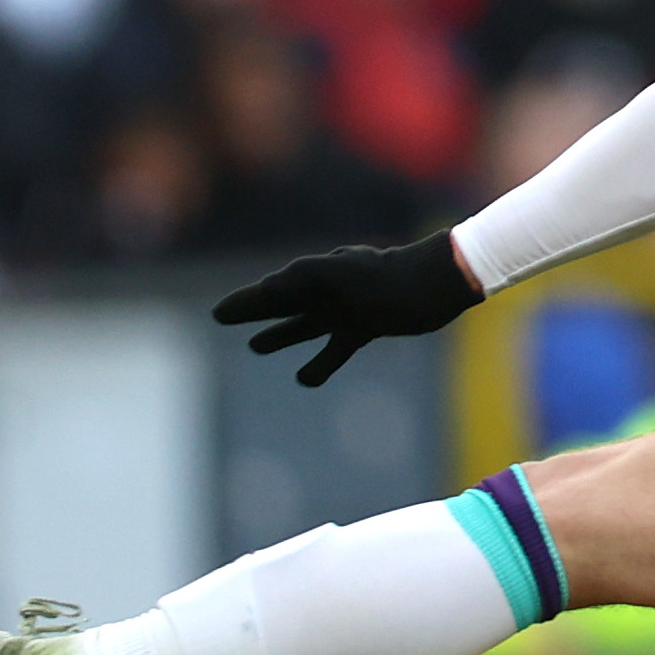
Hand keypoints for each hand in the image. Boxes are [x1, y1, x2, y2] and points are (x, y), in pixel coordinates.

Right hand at [213, 233, 482, 386]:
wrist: (435, 284)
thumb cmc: (388, 279)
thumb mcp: (339, 275)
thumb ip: (301, 279)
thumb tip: (266, 289)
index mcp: (315, 276)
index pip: (271, 292)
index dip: (244, 303)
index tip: (219, 313)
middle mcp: (326, 291)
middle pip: (282, 304)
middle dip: (254, 311)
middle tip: (223, 316)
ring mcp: (346, 309)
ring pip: (305, 325)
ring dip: (281, 335)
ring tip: (256, 347)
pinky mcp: (368, 326)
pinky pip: (336, 347)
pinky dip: (320, 363)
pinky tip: (304, 379)